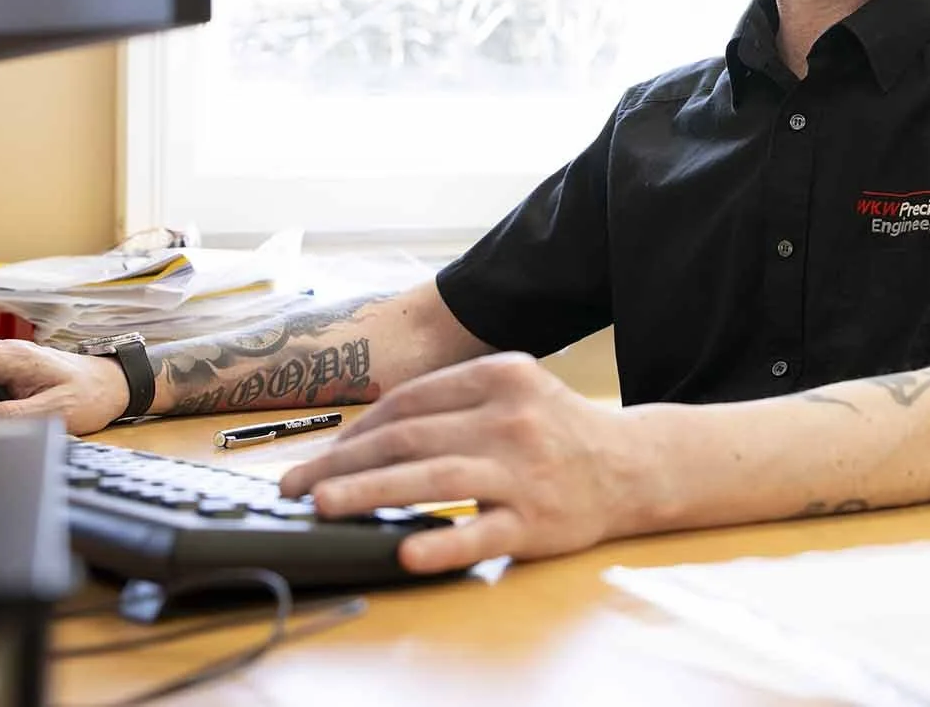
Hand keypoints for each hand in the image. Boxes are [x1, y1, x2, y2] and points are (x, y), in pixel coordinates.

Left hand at [278, 352, 646, 574]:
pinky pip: (481, 533)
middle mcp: (510, 419)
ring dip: (369, 493)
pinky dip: (442, 543)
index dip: (355, 430)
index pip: (410, 402)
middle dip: (342, 462)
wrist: (634, 466)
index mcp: (500, 376)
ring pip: (432, 480)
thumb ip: (452, 402)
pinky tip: (406, 553)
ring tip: (323, 506)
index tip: (318, 455)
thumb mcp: (514, 391)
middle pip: (409, 438)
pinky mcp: (536, 521)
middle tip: (296, 485)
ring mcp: (524, 471)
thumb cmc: (556, 429)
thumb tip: (365, 434)